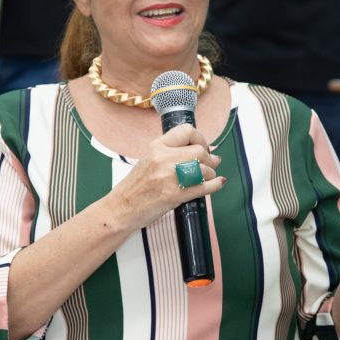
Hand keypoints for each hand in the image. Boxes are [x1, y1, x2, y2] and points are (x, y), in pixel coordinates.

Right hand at [108, 124, 224, 230]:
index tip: (201, 147)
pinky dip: (215, 185)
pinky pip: (205, 186)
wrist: (122, 207)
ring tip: (207, 177)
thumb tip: (206, 153)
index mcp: (156, 147)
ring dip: (210, 174)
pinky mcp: (176, 194)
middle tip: (209, 164)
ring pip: (205, 169)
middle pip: (200, 151)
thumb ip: (173, 153)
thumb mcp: (149, 159)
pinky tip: (218, 183)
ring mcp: (170, 177)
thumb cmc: (136, 186)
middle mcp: (164, 158)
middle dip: (208, 159)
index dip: (200, 139)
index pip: (187, 131)